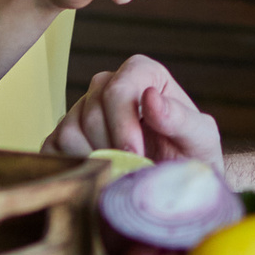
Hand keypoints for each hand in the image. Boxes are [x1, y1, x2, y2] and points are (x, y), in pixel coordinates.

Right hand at [45, 53, 224, 168]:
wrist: (175, 182)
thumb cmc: (191, 155)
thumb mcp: (200, 138)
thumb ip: (180, 118)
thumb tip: (150, 98)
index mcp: (141, 72)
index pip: (117, 90)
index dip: (123, 126)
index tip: (137, 155)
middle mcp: (106, 84)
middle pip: (91, 113)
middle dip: (113, 149)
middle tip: (134, 170)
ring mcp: (82, 108)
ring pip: (69, 132)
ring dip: (96, 161)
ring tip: (122, 172)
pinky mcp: (63, 135)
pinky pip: (54, 149)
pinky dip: (74, 167)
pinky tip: (100, 175)